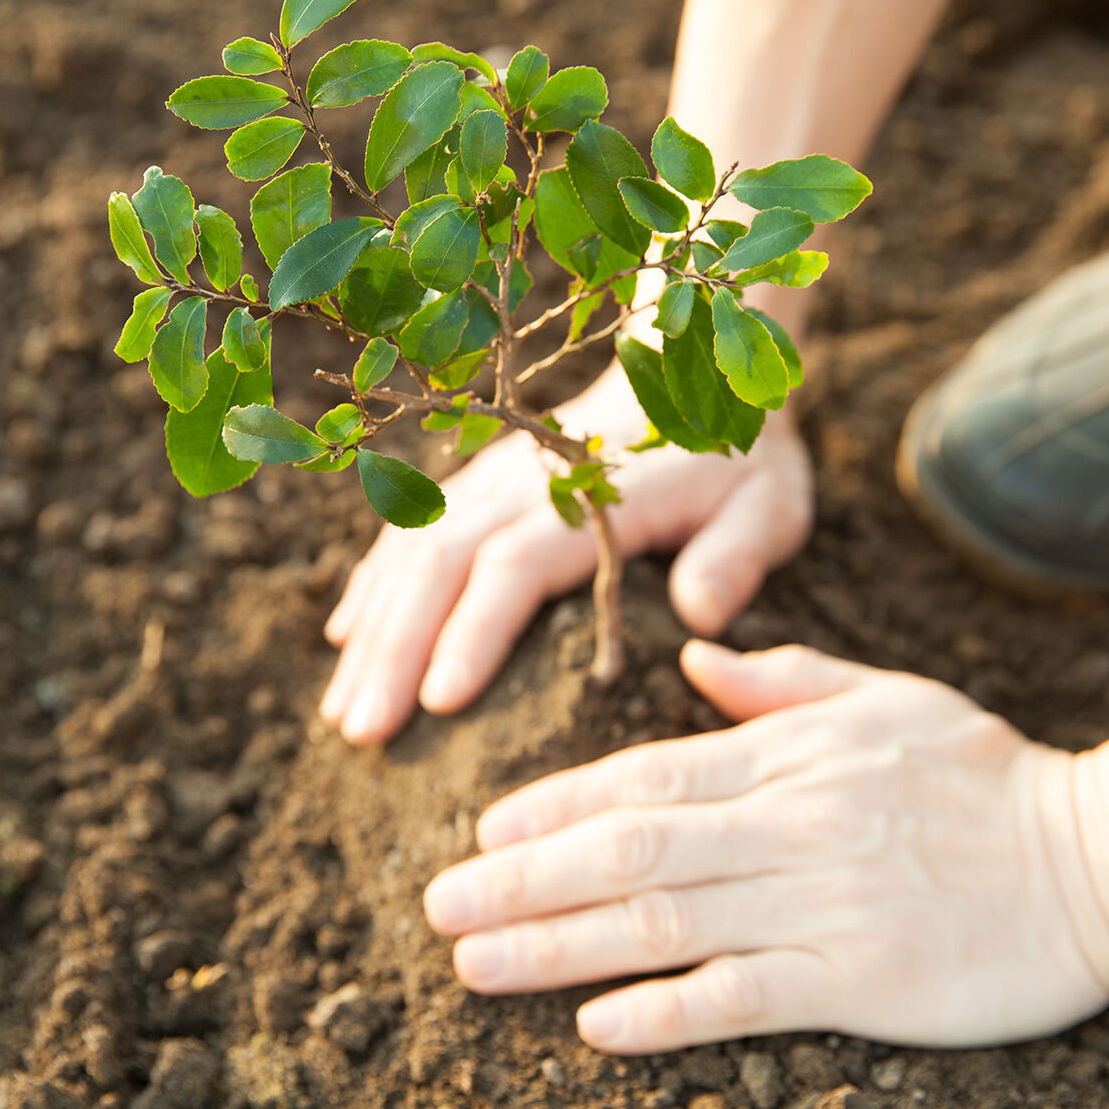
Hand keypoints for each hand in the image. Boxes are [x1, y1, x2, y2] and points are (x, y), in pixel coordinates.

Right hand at [320, 364, 812, 743]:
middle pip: (441, 563)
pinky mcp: (478, 484)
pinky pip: (409, 531)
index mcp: (593, 496)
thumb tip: (700, 615)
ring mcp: (492, 479)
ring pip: (412, 551)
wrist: (690, 375)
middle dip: (395, 648)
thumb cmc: (733, 459)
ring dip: (373, 630)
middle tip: (362, 732)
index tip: (437, 704)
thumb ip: (736, 556)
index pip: (516, 565)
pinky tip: (346, 638)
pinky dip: (373, 585)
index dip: (473, 631)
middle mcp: (525, 483)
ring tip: (342, 711)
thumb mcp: (767, 504)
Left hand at [423, 642, 1108, 1052]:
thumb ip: (779, 680)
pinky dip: (666, 1011)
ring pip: (666, 925)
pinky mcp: (861, 978)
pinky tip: (596, 1024)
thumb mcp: (880, 695)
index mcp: (786, 754)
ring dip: (560, 946)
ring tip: (478, 964)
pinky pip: (745, 996)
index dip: (556, 805)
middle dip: (525, 880)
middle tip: (439, 905)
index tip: (484, 831)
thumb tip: (694, 659)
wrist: (1091, 857)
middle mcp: (788, 825)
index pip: (644, 777)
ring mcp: (821, 903)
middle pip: (631, 852)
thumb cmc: (977, 770)